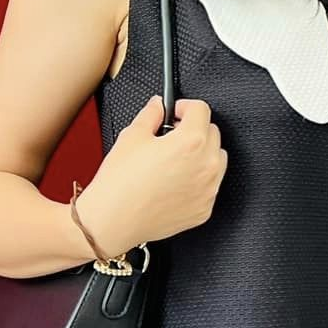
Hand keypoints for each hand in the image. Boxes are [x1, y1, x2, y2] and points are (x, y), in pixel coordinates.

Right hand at [80, 97, 227, 253]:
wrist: (111, 221)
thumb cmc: (119, 183)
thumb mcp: (132, 136)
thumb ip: (151, 114)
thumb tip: (158, 105)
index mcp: (191, 142)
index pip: (201, 109)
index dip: (184, 106)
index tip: (175, 112)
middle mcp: (206, 165)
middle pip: (212, 132)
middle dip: (193, 129)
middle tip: (171, 136)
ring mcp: (208, 190)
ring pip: (216, 159)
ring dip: (202, 153)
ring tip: (175, 160)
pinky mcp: (204, 209)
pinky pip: (210, 185)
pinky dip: (198, 180)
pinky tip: (175, 182)